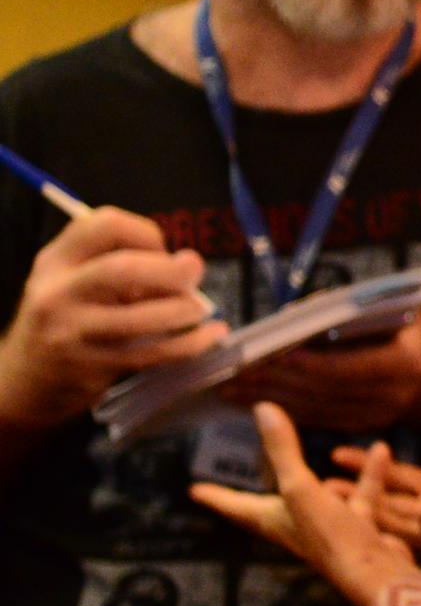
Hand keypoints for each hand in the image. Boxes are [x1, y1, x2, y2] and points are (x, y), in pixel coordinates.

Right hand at [0, 206, 224, 429]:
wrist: (23, 380)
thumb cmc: (64, 319)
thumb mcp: (72, 280)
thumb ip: (117, 263)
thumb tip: (185, 265)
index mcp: (56, 260)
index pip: (105, 225)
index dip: (147, 233)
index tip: (163, 251)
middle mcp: (59, 292)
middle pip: (124, 269)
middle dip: (171, 271)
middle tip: (193, 274)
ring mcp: (74, 332)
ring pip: (142, 317)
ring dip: (184, 310)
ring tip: (198, 310)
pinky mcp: (93, 367)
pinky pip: (153, 354)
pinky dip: (192, 343)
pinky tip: (211, 335)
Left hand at [190, 401, 420, 605]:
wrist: (376, 573)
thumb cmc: (330, 536)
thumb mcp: (301, 488)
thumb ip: (283, 451)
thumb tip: (262, 409)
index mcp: (274, 520)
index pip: (235, 506)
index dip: (215, 496)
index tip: (194, 491)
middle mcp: (297, 526)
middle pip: (270, 507)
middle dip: (255, 496)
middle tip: (240, 486)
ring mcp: (329, 529)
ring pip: (320, 499)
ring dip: (324, 478)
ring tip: (330, 454)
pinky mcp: (359, 529)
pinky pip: (362, 496)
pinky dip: (369, 474)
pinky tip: (380, 452)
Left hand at [229, 308, 420, 434]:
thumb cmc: (408, 330)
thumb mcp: (394, 310)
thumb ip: (352, 310)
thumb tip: (297, 314)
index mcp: (405, 364)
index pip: (354, 368)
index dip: (316, 363)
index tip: (280, 353)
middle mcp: (391, 396)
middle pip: (326, 391)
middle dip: (279, 381)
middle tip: (237, 372)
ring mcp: (376, 416)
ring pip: (315, 410)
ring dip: (270, 400)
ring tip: (231, 388)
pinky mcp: (360, 426)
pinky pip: (316, 419)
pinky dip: (282, 410)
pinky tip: (251, 402)